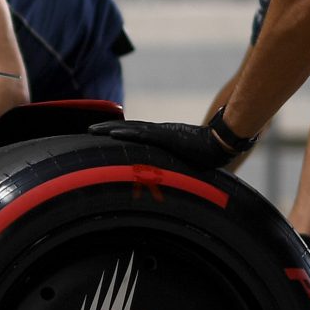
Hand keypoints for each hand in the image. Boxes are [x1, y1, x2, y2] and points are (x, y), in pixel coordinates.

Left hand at [89, 109, 249, 173]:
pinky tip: (112, 133)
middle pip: (127, 128)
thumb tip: (164, 181)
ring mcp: (161, 133)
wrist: (221, 144)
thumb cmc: (206, 155)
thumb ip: (171, 168)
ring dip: (110, 129)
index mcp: (161, 138)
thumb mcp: (183, 162)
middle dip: (107, 128)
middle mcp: (158, 132)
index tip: (101, 133)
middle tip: (88, 129)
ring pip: (130, 129)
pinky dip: (126, 133)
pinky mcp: (166, 136)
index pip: (134, 133)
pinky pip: (142, 134)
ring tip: (92, 129)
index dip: (117, 132)